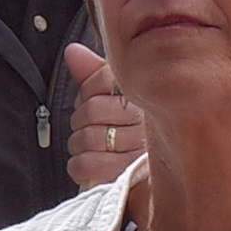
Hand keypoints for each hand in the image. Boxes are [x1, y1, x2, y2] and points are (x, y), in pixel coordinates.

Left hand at [62, 43, 143, 187]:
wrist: (157, 178)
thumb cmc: (131, 135)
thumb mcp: (116, 98)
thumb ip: (94, 74)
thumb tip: (73, 52)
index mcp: (149, 96)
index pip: (104, 80)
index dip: (89, 92)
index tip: (96, 101)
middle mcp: (148, 123)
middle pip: (91, 109)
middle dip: (82, 120)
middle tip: (95, 127)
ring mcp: (138, 152)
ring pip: (85, 138)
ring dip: (79, 144)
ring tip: (94, 146)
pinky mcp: (125, 176)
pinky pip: (84, 164)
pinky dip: (78, 165)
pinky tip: (91, 163)